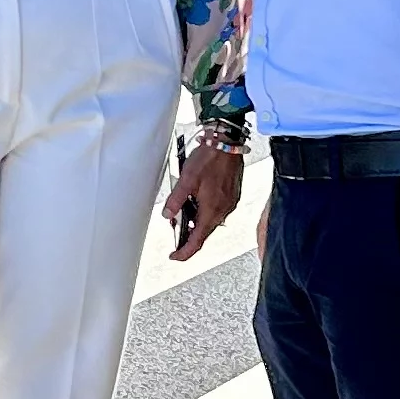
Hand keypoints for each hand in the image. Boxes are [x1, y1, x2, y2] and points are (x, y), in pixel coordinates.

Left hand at [163, 137, 242, 260]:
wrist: (228, 142)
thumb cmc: (210, 157)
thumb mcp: (187, 179)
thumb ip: (176, 200)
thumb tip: (167, 215)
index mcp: (211, 211)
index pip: (197, 241)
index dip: (184, 252)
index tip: (175, 256)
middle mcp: (223, 211)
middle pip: (204, 232)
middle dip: (188, 235)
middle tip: (175, 229)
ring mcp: (229, 204)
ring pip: (210, 221)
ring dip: (196, 222)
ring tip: (183, 211)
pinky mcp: (232, 196)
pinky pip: (217, 211)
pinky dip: (205, 212)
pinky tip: (197, 201)